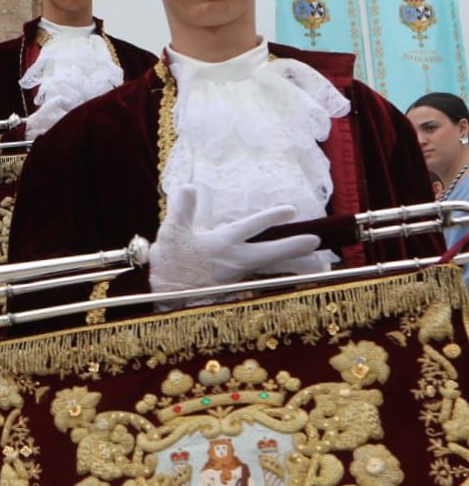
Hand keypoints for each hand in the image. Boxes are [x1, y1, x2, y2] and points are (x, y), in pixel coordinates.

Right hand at [149, 186, 320, 293]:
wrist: (167, 297)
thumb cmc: (170, 264)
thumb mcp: (172, 232)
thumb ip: (183, 209)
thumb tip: (189, 188)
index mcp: (223, 243)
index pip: (252, 226)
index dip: (272, 217)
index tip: (291, 210)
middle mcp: (235, 260)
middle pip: (271, 252)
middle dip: (293, 246)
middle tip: (316, 241)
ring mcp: (234, 275)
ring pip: (264, 263)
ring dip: (282, 257)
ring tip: (299, 252)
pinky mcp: (229, 285)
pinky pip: (253, 272)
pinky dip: (265, 266)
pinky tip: (266, 264)